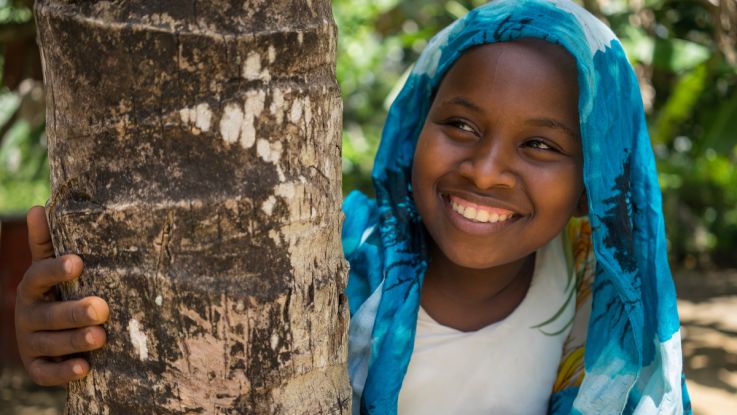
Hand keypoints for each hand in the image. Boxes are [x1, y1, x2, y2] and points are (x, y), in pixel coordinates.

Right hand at [15, 206, 109, 385]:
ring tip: (101, 337)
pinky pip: (46, 372)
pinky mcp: (36, 366)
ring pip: (50, 343)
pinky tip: (84, 367)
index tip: (79, 262)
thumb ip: (46, 243)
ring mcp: (29, 342)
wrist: (51, 333)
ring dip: (75, 341)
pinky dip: (64, 372)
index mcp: (32, 287)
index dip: (56, 269)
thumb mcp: (51, 268)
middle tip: (101, 308)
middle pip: (48, 314)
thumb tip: (38, 206)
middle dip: (74, 312)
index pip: (38, 276)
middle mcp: (27, 314)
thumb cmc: (59, 291)